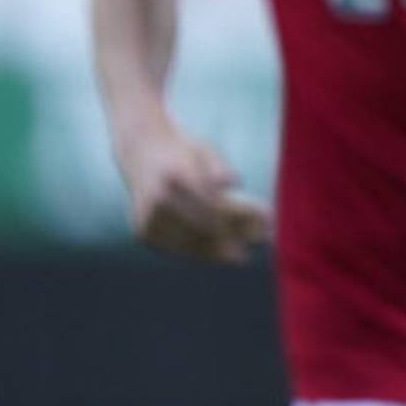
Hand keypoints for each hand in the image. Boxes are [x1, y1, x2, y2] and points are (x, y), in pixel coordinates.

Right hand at [114, 119, 269, 262]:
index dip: (240, 218)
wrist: (141, 151)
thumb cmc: (183, 151)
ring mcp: (147, 218)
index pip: (213, 205)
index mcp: (176, 176)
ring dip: (216, 251)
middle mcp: (158, 199)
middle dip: (232, 239)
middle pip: (203, 227)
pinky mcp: (142, 232)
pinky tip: (216, 254)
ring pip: (188, 242)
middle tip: (257, 246)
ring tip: (240, 256)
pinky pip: (175, 248)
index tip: (265, 223)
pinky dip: (197, 251)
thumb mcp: (205, 150)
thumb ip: (220, 168)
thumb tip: (235, 184)